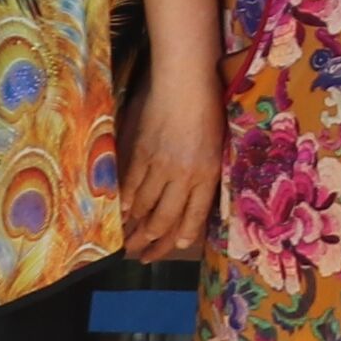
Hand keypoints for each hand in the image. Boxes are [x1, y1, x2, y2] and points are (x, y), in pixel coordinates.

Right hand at [121, 60, 226, 260]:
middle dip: (152, 242)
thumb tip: (197, 194)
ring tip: (129, 240)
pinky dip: (125, 202)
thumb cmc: (209, 109)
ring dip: (135, 227)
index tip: (172, 247)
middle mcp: (183, 177)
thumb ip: (207, 173)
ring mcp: (159, 167)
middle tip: (143, 256)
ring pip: (144, 206)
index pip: (193, 218)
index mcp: (207, 175)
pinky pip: (129, 185)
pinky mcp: (140, 154)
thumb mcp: (218, 145)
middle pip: (164, 219)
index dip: (180, 237)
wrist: (185, 84)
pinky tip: (122, 212)